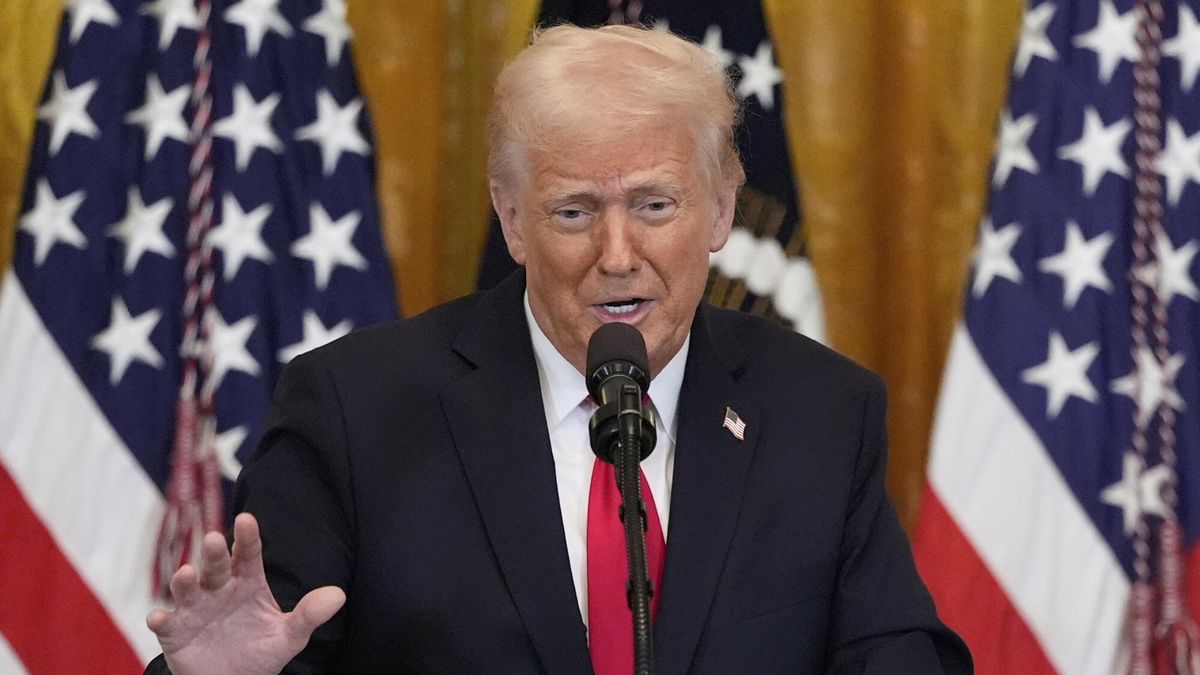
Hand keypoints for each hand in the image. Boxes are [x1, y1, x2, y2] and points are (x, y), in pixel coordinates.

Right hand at [146, 513, 345, 674]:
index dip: (247, 537)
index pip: (249, 554)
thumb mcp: (289, 635)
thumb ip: (310, 614)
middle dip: (213, 554)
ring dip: (183, 581)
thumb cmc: (260, 650)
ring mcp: (195, 609)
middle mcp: (219, 589)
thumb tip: (339, 595)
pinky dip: (161, 620)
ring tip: (185, 574)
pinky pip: (165, 623)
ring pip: (186, 589)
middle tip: (212, 539)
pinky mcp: (175, 632)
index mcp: (248, 583)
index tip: (247, 519)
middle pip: (216, 566)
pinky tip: (160, 618)